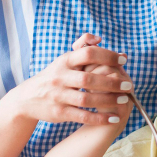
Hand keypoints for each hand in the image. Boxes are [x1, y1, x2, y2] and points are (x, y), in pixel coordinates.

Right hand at [11, 33, 131, 125]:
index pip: (87, 54)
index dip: (107, 55)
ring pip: (86, 99)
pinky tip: (114, 118)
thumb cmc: (55, 76)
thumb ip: (82, 47)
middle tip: (128, 85)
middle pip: (88, 79)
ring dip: (108, 100)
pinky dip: (99, 118)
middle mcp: (60, 78)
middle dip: (111, 82)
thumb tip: (99, 39)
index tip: (123, 60)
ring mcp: (58, 96)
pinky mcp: (58, 112)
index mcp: (64, 61)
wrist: (27, 98)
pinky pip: (82, 116)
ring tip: (124, 99)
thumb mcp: (65, 60)